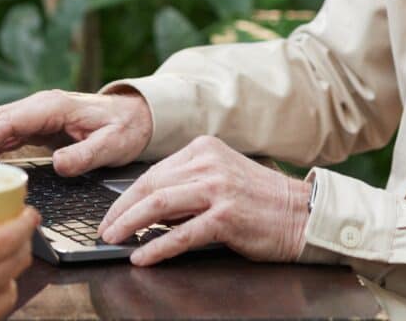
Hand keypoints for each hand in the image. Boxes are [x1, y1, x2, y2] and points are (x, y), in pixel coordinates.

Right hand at [0, 89, 151, 176]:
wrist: (134, 116)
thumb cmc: (124, 128)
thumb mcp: (111, 146)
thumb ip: (84, 156)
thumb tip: (58, 165)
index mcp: (53, 106)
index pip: (11, 118)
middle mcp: (39, 105)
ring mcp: (34, 113)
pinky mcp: (34, 124)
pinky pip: (5, 132)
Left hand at [97, 135, 310, 266]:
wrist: (301, 214)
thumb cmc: (261, 201)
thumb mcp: (222, 177)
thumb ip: (188, 185)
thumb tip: (148, 208)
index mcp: (204, 149)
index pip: (154, 172)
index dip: (127, 196)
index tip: (112, 213)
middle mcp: (209, 163)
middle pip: (150, 186)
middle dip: (121, 210)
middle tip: (104, 229)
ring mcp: (218, 188)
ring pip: (159, 205)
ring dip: (129, 224)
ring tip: (113, 239)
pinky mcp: (226, 216)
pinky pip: (181, 234)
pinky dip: (156, 247)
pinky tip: (142, 256)